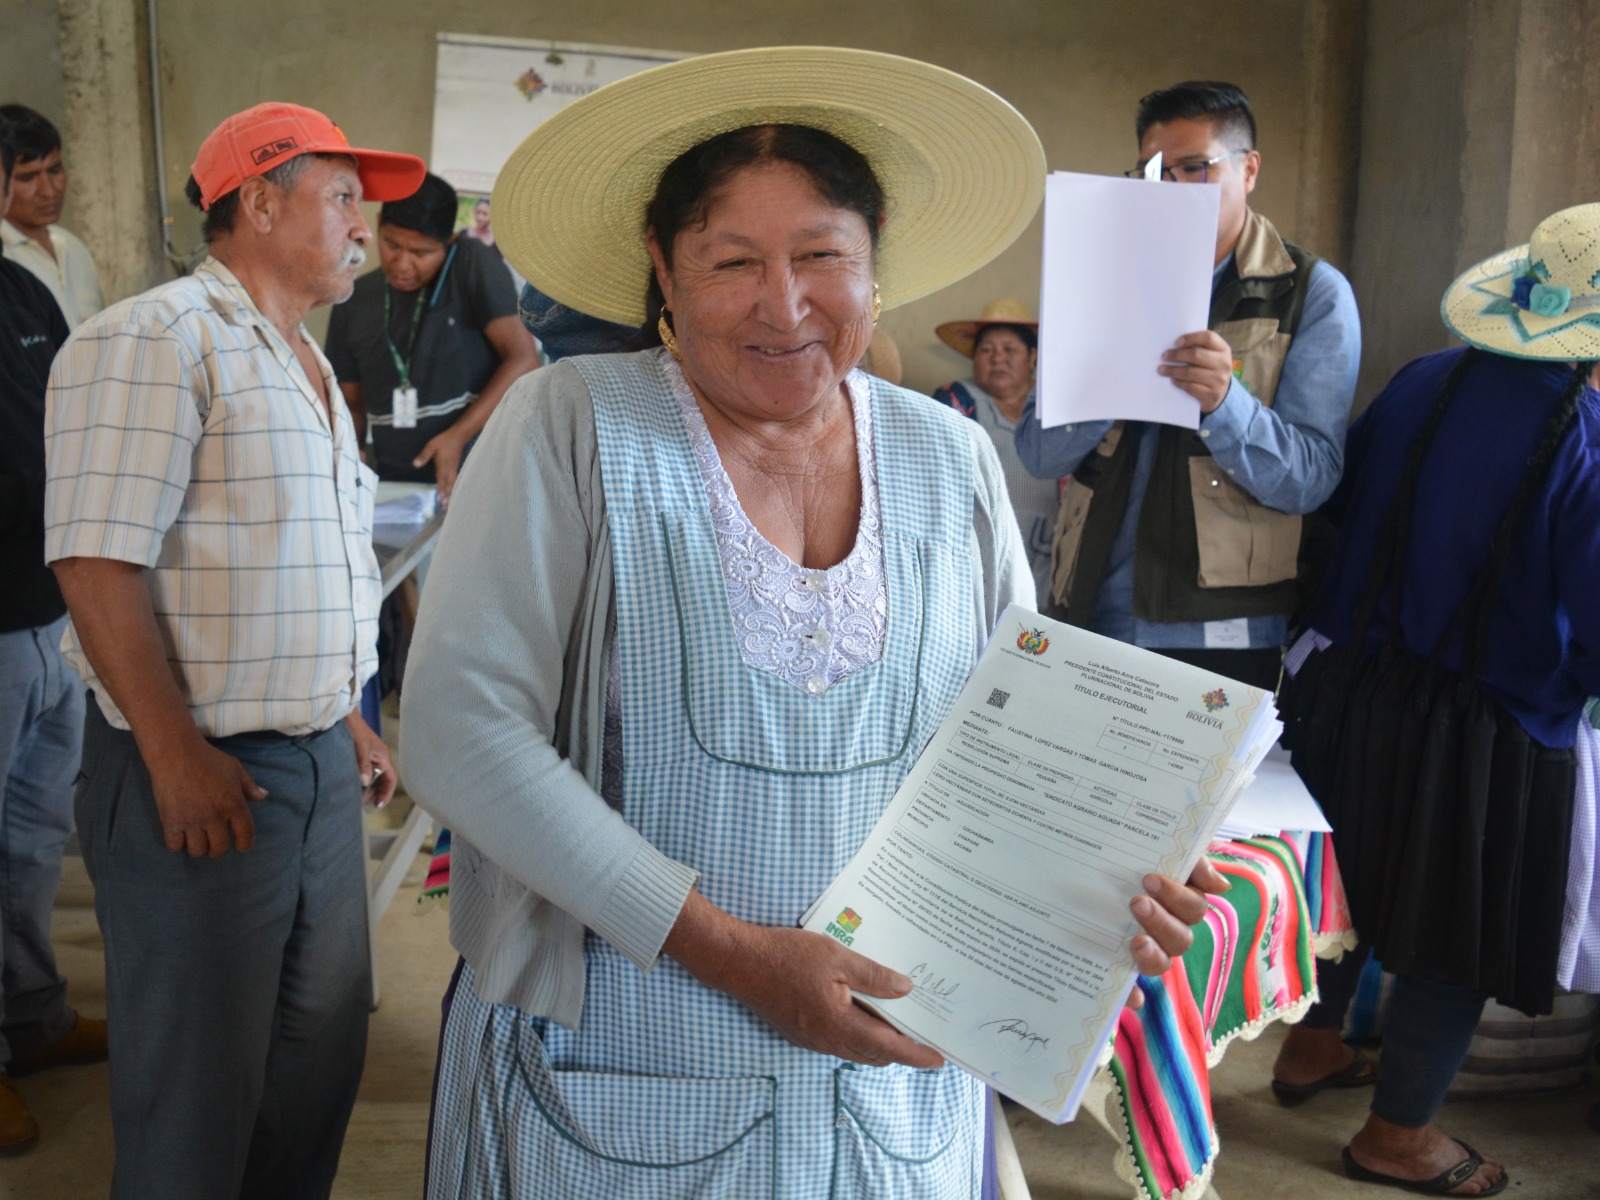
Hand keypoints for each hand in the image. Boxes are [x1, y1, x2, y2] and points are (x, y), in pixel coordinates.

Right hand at [146, 738, 267, 856]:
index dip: (245, 844)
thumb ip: (249, 785)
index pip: (245, 835)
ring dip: (199, 848)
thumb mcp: (235, 768)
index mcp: (234, 804)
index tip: (241, 846)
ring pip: (197, 851)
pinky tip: (180, 837)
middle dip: (218, 849)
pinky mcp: (171, 821)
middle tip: (214, 842)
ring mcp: (192, 820)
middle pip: (219, 848)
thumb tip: (263, 796)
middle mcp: (214, 816)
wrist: (176, 753)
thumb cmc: (208, 759)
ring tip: (197, 840)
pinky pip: (175, 846)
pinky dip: (178, 845)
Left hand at [346, 710, 397, 807]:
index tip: (378, 805)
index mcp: (383, 757)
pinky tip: (352, 785)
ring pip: (372, 777)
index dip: (387, 793)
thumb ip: (363, 765)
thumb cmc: (355, 729)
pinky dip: (360, 780)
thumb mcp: (360, 747)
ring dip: (367, 787)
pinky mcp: (361, 755)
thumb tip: (365, 783)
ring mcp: (370, 757)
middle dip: (375, 793)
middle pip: (382, 780)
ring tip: (357, 797)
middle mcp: (379, 758)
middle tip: (363, 803)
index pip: (391, 779)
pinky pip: (364, 772)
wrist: (345, 715)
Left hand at [412, 429, 466, 505]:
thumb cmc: (444, 440)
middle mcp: (449, 469)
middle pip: (449, 484)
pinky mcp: (456, 467)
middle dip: (447, 495)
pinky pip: (455, 479)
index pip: (441, 479)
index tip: (441, 499)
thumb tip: (415, 464)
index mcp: (443, 465)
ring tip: (450, 502)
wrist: (458, 436)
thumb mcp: (431, 446)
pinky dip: (454, 487)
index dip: (441, 489)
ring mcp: (454, 468)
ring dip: (451, 492)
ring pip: (453, 483)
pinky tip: (453, 491)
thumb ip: (424, 456)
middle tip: (446, 506)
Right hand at [665, 893, 943, 1068]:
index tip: (939, 1057)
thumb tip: (906, 990)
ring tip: (899, 1019)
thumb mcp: (837, 957)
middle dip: (901, 1049)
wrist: (738, 962)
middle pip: (874, 1054)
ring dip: (879, 1040)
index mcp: (840, 1026)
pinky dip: (858, 1032)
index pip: (889, 1048)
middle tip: (924, 1033)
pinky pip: (838, 1040)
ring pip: (855, 1049)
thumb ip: (874, 976)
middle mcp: (827, 1041)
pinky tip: (863, 1008)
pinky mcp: (800, 1031)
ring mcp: (811, 1039)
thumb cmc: (786, 956)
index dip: (916, 1054)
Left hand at [1123, 859, 1230, 1009]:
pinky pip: (1132, 991)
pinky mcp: (1117, 968)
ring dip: (1153, 954)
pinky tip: (1132, 996)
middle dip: (1162, 921)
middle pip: (1180, 939)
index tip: (1150, 880)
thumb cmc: (1123, 858)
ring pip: (1162, 963)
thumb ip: (1189, 862)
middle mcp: (1165, 931)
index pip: (1194, 908)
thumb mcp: (1152, 848)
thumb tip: (1221, 886)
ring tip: (1136, 940)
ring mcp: (1142, 951)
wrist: (1070, 867)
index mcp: (1176, 904)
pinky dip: (1135, 996)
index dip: (1178, 897)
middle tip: (1136, 903)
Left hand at [1158, 331, 1234, 414]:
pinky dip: (1179, 382)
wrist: (1222, 394)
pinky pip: (1190, 387)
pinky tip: (1172, 380)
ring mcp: (1219, 380)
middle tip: (1164, 356)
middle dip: (1177, 355)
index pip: (1208, 338)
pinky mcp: (1211, 394)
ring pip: (1190, 372)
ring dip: (1173, 370)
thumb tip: (1175, 346)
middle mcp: (1223, 364)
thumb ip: (1199, 347)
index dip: (1191, 338)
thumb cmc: (1211, 369)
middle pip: (1196, 355)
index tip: (1176, 342)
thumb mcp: (1212, 355)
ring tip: (1162, 369)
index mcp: (1223, 349)